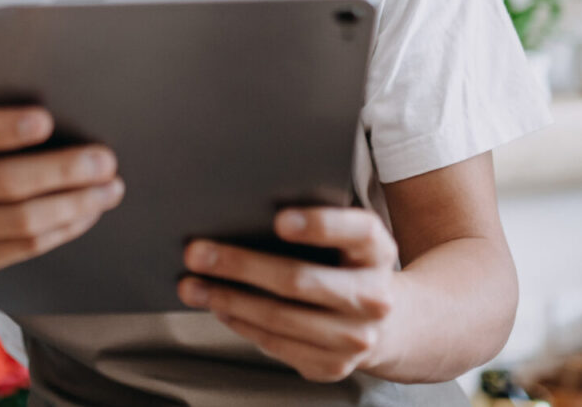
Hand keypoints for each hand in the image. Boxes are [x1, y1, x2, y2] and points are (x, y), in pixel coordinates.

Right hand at [0, 83, 124, 278]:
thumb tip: (45, 89)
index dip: (5, 128)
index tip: (48, 120)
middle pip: (6, 182)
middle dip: (63, 171)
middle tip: (105, 160)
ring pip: (23, 221)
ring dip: (75, 204)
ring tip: (110, 188)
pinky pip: (27, 247)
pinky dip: (65, 228)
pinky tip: (89, 211)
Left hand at [177, 208, 400, 382]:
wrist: (389, 323)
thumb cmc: (347, 265)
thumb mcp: (346, 239)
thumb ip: (312, 224)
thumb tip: (238, 216)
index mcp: (377, 250)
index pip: (356, 231)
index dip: (319, 225)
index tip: (278, 220)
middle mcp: (374, 296)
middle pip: (299, 279)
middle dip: (240, 265)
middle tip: (195, 252)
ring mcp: (356, 337)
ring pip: (280, 318)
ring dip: (227, 299)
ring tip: (192, 285)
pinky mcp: (334, 366)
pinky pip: (276, 344)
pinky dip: (241, 323)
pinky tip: (218, 306)